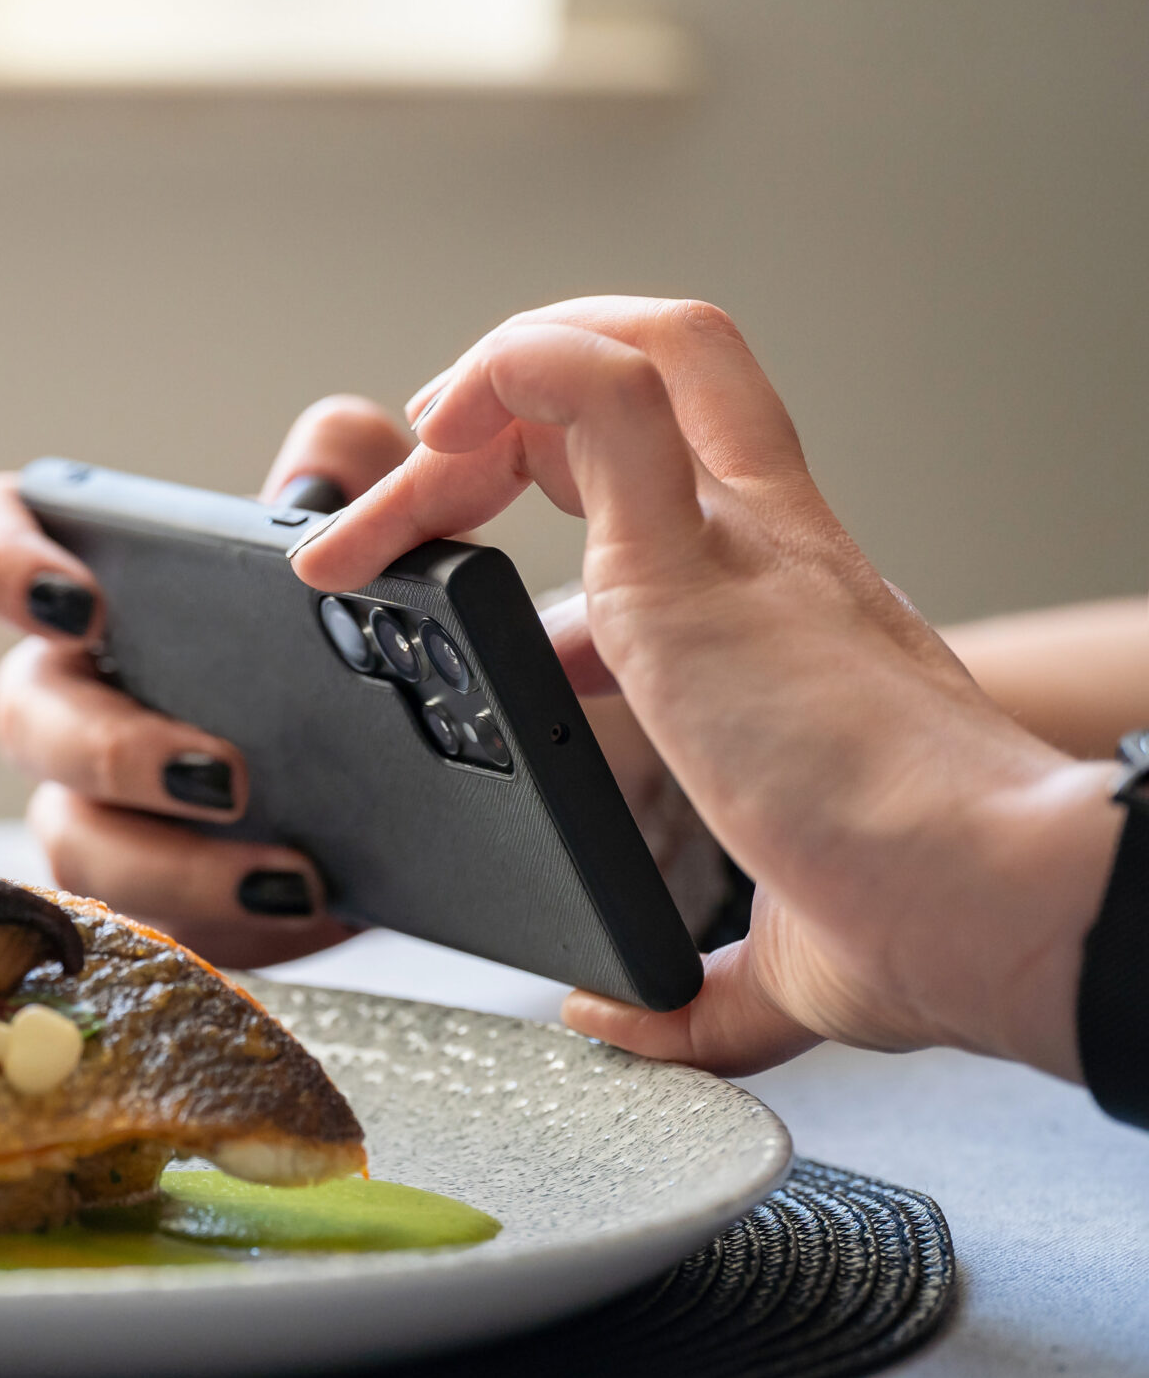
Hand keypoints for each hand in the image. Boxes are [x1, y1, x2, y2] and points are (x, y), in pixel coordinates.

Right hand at [0, 398, 412, 966]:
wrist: (416, 755)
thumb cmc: (344, 621)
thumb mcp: (365, 524)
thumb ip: (349, 466)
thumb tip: (318, 464)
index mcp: (89, 587)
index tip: (79, 601)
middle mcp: (68, 694)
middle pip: (24, 716)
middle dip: (114, 750)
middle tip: (223, 772)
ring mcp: (98, 804)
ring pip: (72, 842)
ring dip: (169, 865)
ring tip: (284, 870)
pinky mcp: (153, 893)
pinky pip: (152, 923)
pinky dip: (229, 919)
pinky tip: (308, 901)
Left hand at [298, 297, 1123, 1078]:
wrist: (997, 911)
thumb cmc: (925, 919)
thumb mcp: (775, 954)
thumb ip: (685, 993)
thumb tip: (609, 1020)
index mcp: (778, 606)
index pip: (656, 458)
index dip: (530, 474)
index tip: (443, 567)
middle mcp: (762, 548)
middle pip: (620, 383)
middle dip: (475, 426)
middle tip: (379, 529)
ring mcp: (734, 544)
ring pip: (612, 358)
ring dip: (472, 395)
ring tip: (388, 494)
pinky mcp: (692, 569)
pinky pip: (602, 396)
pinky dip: (510, 375)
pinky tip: (432, 450)